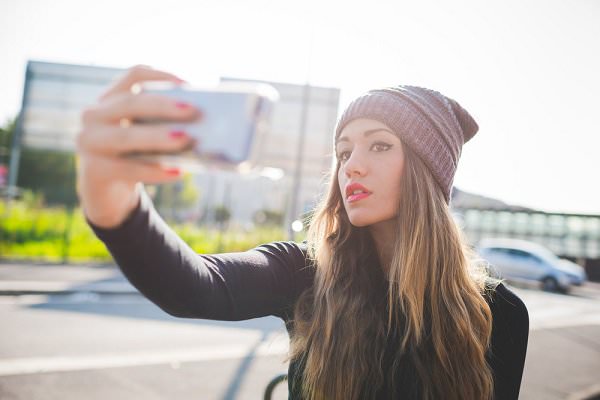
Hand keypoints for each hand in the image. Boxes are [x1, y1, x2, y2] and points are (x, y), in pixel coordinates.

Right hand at [76, 65, 200, 227]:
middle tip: (193, 110)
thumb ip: (164, 125)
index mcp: (111, 99)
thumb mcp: (146, 136)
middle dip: (163, 106)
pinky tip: (178, 173)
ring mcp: (89, 142)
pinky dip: (155, 171)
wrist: (107, 191)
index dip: (160, 75)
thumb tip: (205, 123)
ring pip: (126, 136)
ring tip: (186, 138)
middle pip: (130, 103)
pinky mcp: (94, 170)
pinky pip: (127, 169)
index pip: (134, 75)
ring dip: (158, 136)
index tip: (187, 84)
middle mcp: (94, 115)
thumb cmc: (135, 156)